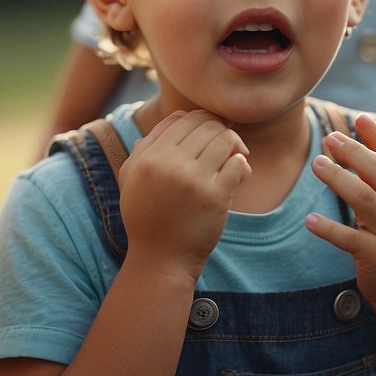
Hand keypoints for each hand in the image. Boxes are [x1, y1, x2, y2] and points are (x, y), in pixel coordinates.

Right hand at [119, 110, 250, 281]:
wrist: (160, 259)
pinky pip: (238, 164)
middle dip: (222, 131)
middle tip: (229, 145)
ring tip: (236, 159)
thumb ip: (147, 144)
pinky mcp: (215, 197)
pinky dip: (242, 165)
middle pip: (208, 125)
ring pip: (226, 140)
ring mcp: (193, 180)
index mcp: (149, 156)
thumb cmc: (147, 217)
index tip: (214, 132)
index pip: (185, 118)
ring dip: (236, 146)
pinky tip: (238, 175)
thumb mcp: (132, 177)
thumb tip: (179, 116)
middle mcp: (170, 164)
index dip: (204, 120)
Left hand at [305, 114, 375, 317]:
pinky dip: (329, 229)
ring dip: (339, 180)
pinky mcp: (375, 257)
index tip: (358, 117)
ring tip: (316, 165)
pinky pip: (349, 239)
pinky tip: (309, 220)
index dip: (375, 138)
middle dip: (353, 153)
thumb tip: (364, 141)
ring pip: (364, 200)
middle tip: (328, 139)